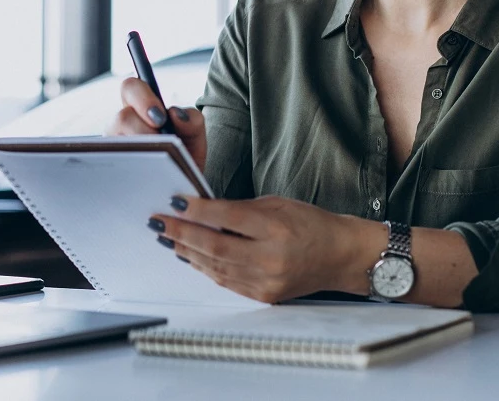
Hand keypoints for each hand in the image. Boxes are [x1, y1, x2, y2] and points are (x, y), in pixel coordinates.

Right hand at [106, 77, 206, 171]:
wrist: (182, 190)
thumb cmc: (184, 157)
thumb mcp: (194, 138)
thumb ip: (193, 121)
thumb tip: (176, 113)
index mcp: (140, 109)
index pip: (131, 87)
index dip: (142, 98)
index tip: (160, 118)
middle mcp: (122, 126)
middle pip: (121, 116)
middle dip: (142, 129)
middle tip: (160, 142)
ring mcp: (114, 148)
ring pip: (117, 143)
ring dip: (140, 152)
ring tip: (158, 165)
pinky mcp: (111, 171)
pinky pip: (114, 167)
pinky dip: (133, 172)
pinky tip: (147, 180)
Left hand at [150, 194, 362, 303]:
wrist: (340, 256)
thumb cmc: (312, 224)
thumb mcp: (279, 204)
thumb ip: (241, 209)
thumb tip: (204, 210)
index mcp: (277, 229)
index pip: (228, 218)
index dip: (198, 211)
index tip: (175, 202)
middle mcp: (271, 259)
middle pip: (215, 247)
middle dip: (182, 234)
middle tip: (159, 222)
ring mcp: (266, 281)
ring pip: (216, 267)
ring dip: (187, 252)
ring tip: (167, 237)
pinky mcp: (263, 296)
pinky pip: (226, 281)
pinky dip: (205, 267)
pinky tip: (191, 255)